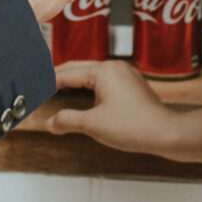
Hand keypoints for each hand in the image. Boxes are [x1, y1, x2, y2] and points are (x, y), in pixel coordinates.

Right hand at [46, 60, 178, 153]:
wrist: (167, 134)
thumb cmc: (135, 127)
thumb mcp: (93, 125)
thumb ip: (67, 121)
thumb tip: (50, 122)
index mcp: (104, 71)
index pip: (67, 73)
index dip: (48, 81)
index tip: (34, 87)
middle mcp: (115, 67)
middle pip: (79, 68)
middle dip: (60, 77)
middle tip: (41, 85)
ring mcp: (126, 75)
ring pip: (92, 74)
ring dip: (75, 81)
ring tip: (58, 89)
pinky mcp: (132, 86)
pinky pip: (104, 81)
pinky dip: (90, 87)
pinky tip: (85, 97)